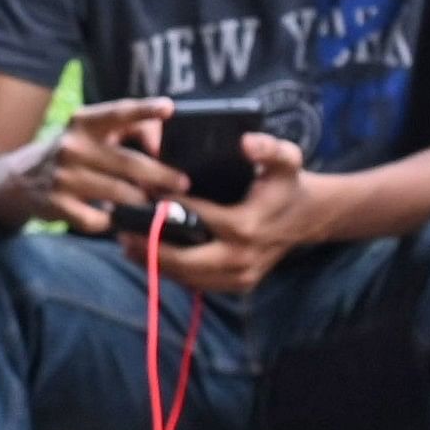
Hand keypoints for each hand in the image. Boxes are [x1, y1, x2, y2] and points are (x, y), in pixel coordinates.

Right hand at [21, 98, 185, 232]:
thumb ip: (127, 129)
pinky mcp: (58, 205)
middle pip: (129, 163)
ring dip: (142, 202)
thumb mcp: (89, 132)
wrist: (16, 180)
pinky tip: (115, 219)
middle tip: (182, 183)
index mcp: (83, 122)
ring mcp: (64, 177)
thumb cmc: (69, 152)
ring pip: (120, 194)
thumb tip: (158, 145)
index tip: (169, 108)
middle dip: (161, 176)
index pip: (118, 113)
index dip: (144, 110)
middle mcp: (72, 146)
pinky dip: (113, 221)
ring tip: (154, 206)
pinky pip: (99, 219)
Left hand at [135, 134, 323, 294]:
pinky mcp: (237, 286)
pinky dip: (171, 272)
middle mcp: (241, 258)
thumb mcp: (286, 159)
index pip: (194, 218)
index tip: (140, 196)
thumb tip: (245, 143)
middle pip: (183, 260)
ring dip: (154, 262)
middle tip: (121, 231)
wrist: (308, 217)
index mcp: (246, 226)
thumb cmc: (288, 184)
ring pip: (186, 277)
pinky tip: (149, 256)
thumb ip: (267, 147)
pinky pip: (196, 283)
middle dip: (149, 248)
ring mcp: (239, 277)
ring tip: (126, 243)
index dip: (165, 208)